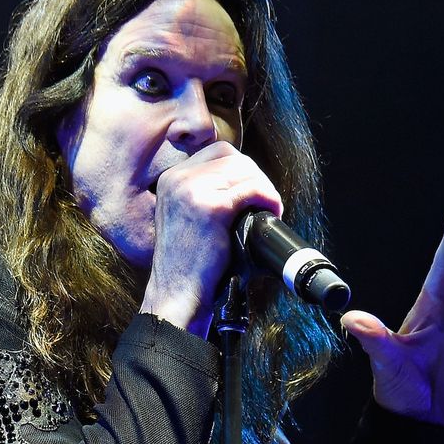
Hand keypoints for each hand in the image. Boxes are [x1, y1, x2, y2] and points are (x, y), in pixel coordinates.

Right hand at [140, 141, 282, 336]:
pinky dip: (269, 198)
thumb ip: (203, 194)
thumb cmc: (187, 264)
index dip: (241, 167)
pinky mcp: (211, 207)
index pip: (217, 151)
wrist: (176, 293)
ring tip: (269, 208)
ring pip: (245, 170)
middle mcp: (178, 179)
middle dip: (256, 176)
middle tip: (264, 202)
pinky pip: (252, 189)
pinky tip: (272, 212)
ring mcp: (192, 191)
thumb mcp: (185, 218)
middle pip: (233, 157)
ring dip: (265, 187)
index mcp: (171, 179)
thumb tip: (244, 181)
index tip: (250, 188)